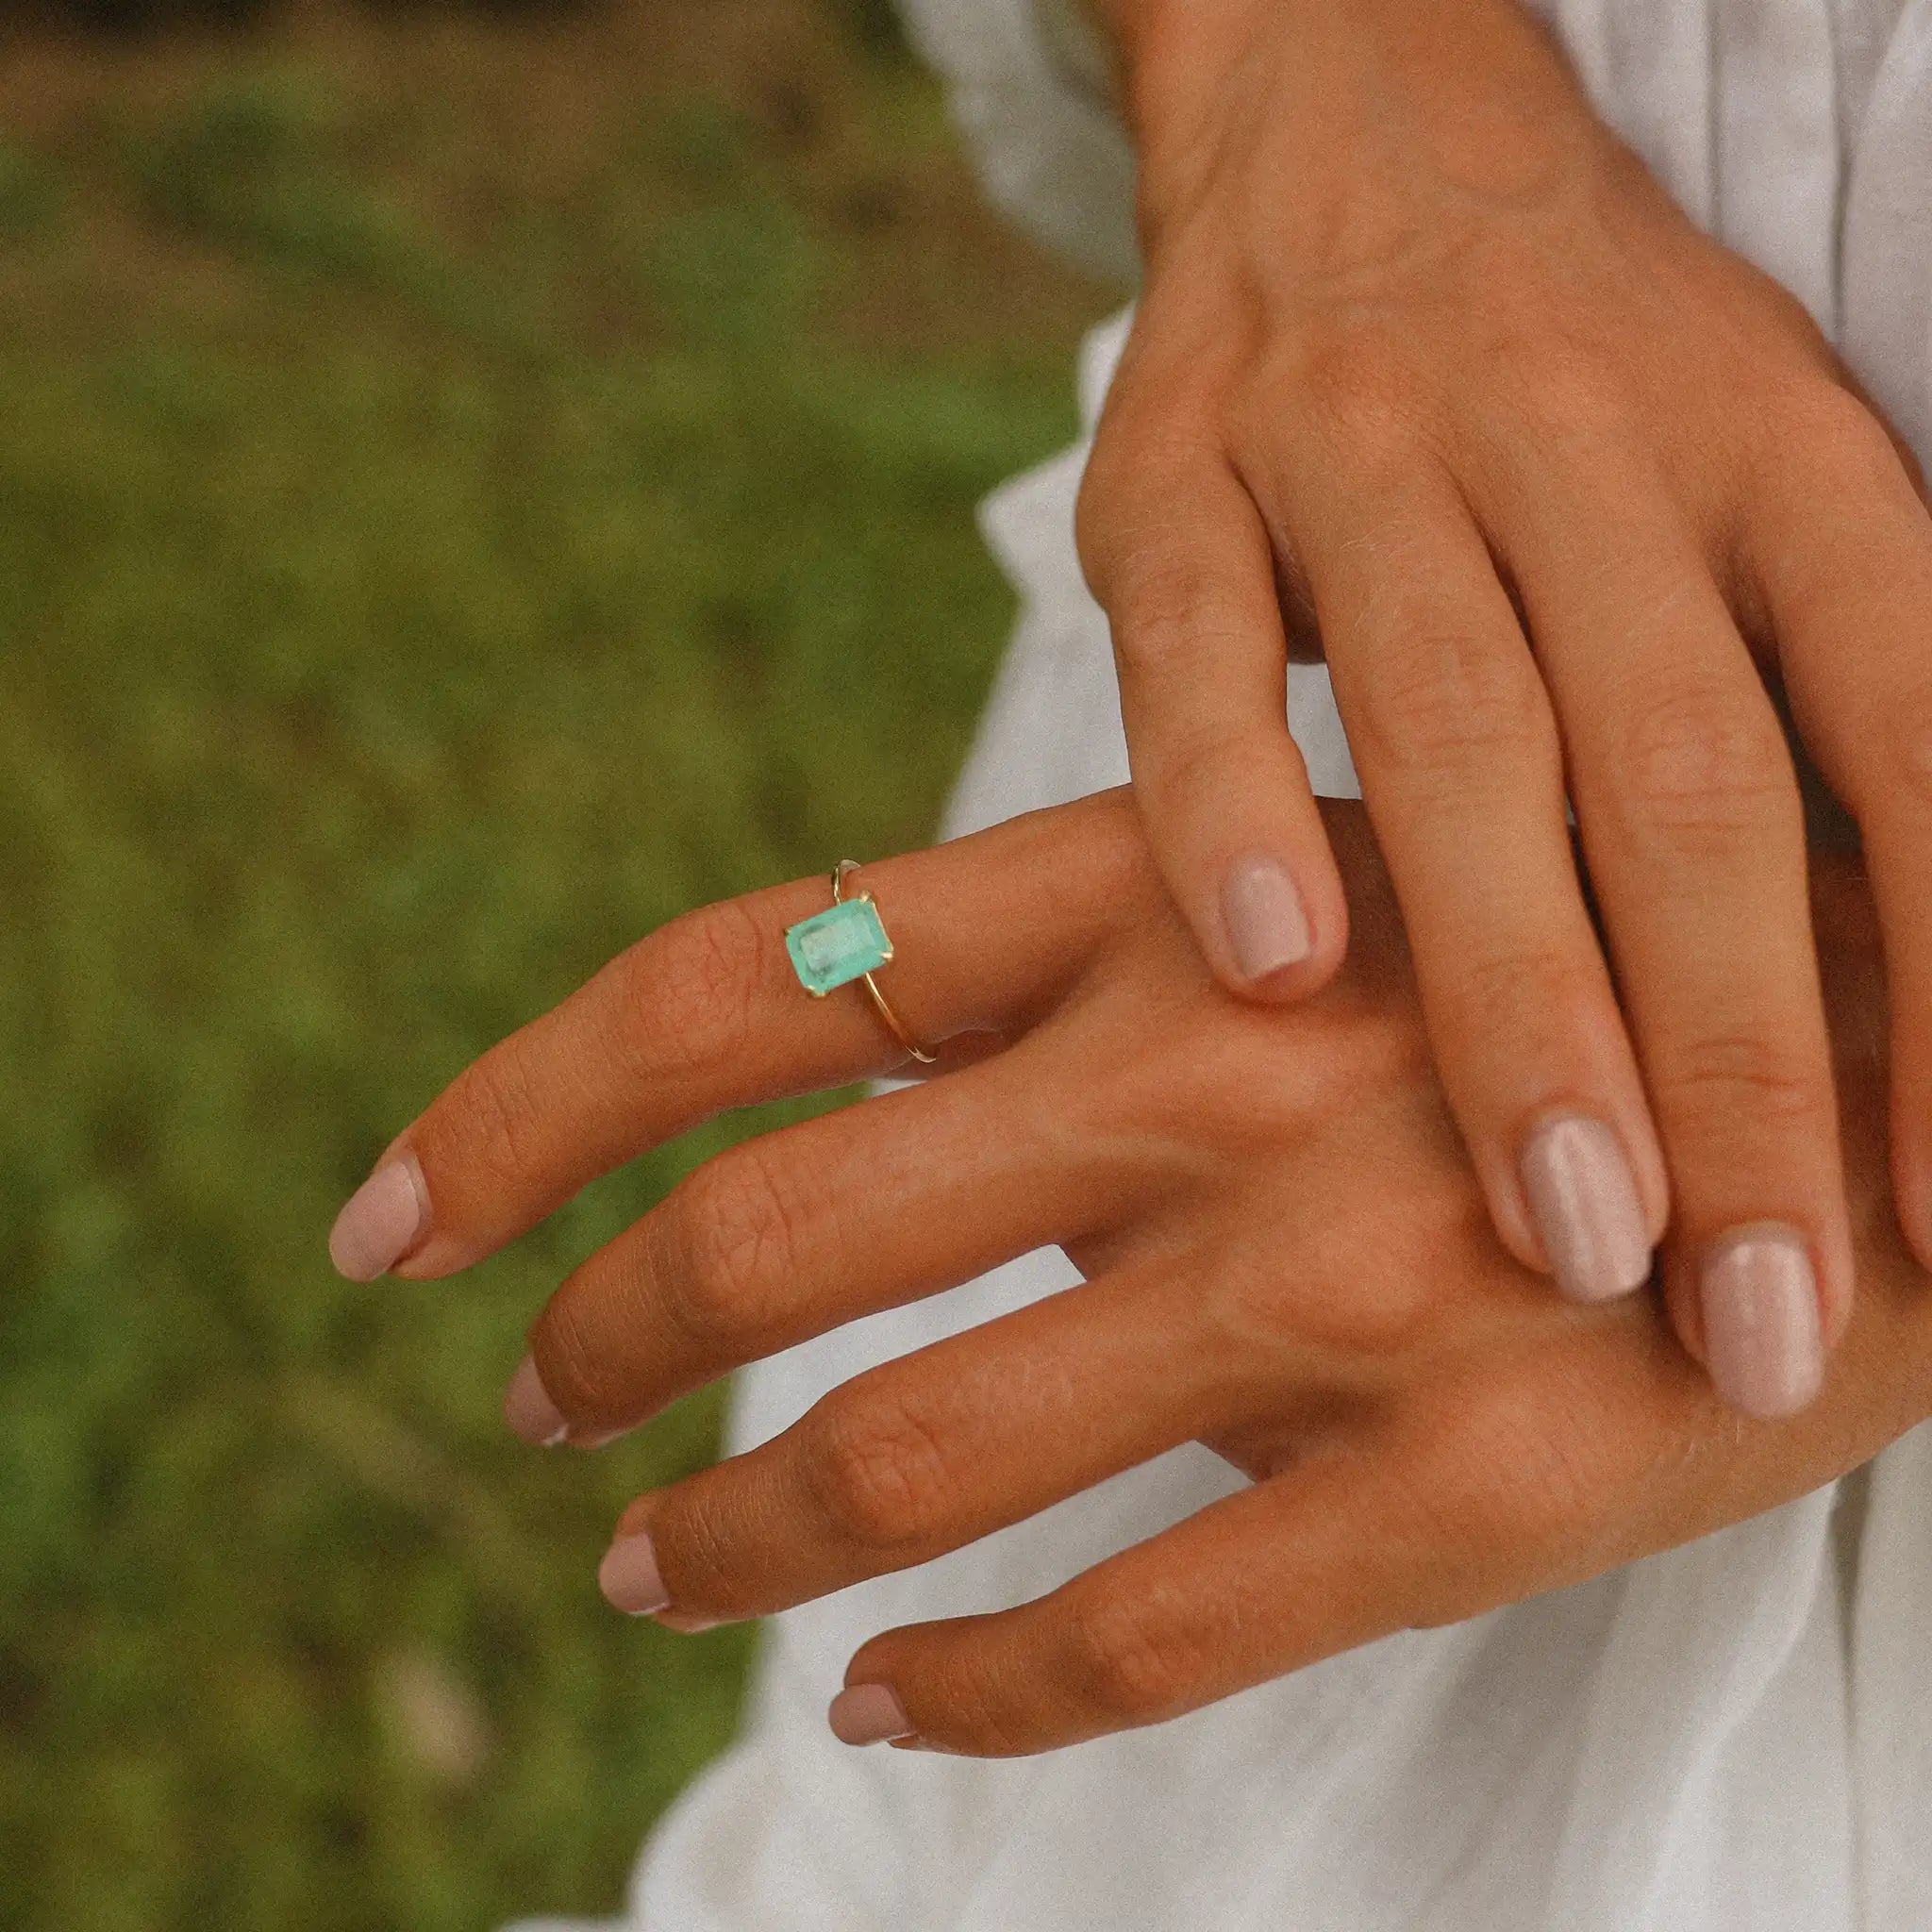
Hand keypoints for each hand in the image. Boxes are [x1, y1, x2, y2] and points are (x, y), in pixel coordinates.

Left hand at [328, 792, 1931, 1755]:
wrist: (1911, 1038)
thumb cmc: (1565, 935)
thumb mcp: (1293, 862)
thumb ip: (1066, 951)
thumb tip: (817, 1056)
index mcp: (1153, 896)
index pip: (730, 984)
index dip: (519, 1108)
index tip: (383, 1223)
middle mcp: (1213, 1076)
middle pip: (772, 1237)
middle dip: (602, 1337)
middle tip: (541, 1402)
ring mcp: (1341, 1289)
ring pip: (923, 1454)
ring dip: (737, 1530)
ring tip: (653, 1562)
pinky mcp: (1477, 1482)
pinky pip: (1150, 1634)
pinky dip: (976, 1691)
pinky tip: (892, 1705)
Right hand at [1072, 0, 1931, 1405]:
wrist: (1358, 115)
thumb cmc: (1586, 377)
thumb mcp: (1753, 486)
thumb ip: (1812, 717)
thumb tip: (1898, 1026)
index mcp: (1779, 454)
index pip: (1912, 730)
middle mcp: (1593, 441)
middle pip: (1691, 771)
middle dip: (1737, 1062)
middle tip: (1746, 1320)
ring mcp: (1369, 450)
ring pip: (1465, 728)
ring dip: (1519, 989)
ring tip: (1563, 1224)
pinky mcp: (1176, 473)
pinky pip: (1199, 651)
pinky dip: (1225, 808)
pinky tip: (1268, 978)